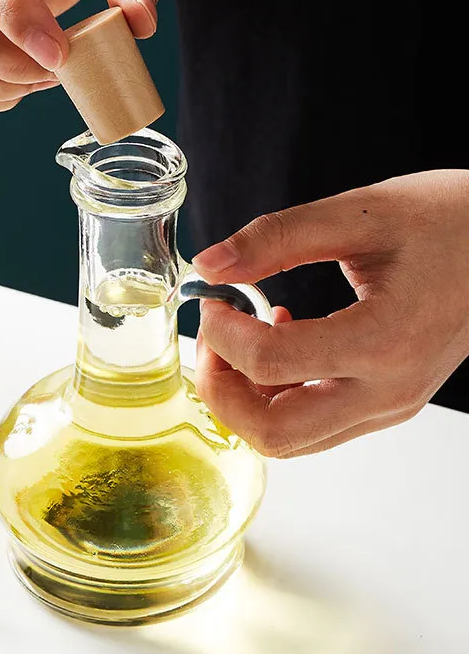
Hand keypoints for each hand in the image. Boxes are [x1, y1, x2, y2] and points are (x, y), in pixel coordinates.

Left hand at [193, 170, 468, 457]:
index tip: (212, 298)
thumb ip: (276, 238)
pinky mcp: (388, 404)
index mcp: (384, 340)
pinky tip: (281, 341)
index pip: (271, 363)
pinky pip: (314, 424)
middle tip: (213, 335)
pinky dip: (278, 396)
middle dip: (221, 389)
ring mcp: (390, 405)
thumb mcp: (358, 214)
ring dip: (246, 398)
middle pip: (274, 433)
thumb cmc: (450, 220)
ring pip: (291, 440)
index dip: (221, 333)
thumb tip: (209, 266)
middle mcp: (389, 390)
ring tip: (243, 336)